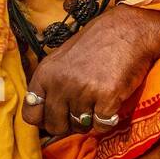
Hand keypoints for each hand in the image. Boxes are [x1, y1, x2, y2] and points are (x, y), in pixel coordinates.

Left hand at [22, 6, 159, 135]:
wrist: (128, 31)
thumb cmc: (96, 45)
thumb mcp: (61, 59)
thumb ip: (49, 84)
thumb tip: (42, 115)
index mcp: (45, 74)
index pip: (30, 114)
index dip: (43, 120)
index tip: (54, 118)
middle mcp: (60, 83)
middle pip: (55, 126)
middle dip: (67, 125)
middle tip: (80, 112)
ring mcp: (83, 91)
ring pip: (80, 127)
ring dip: (89, 121)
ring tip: (97, 103)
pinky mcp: (107, 98)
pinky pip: (102, 126)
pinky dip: (107, 121)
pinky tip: (110, 105)